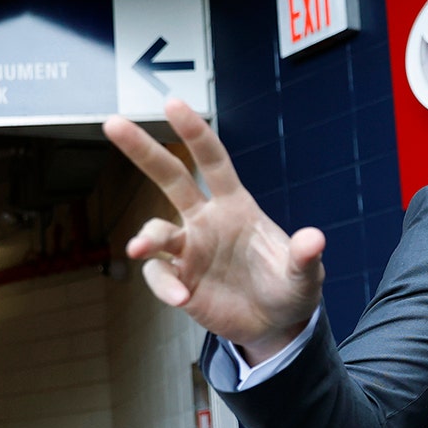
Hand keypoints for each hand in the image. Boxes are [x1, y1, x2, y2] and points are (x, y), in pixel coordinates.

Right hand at [102, 99, 325, 363]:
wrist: (276, 324)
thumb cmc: (290, 287)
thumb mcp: (304, 273)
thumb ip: (305, 256)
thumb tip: (314, 238)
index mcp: (236, 206)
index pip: (212, 161)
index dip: (194, 133)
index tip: (172, 103)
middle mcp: (206, 221)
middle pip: (169, 178)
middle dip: (142, 150)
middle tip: (112, 122)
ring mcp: (190, 250)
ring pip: (155, 230)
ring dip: (147, 237)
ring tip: (142, 248)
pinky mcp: (180, 280)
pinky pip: (161, 275)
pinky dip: (165, 285)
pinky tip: (182, 297)